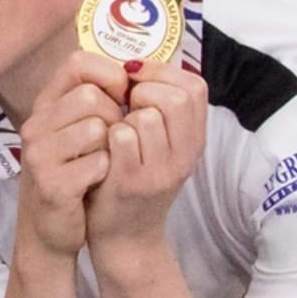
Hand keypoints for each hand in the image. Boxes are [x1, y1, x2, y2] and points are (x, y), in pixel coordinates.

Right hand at [13, 54, 129, 261]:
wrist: (50, 226)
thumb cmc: (71, 172)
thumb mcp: (73, 128)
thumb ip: (92, 99)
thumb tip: (130, 72)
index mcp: (44, 105)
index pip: (77, 63)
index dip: (110, 74)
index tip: (123, 96)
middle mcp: (36, 124)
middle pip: (91, 96)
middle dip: (115, 117)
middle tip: (113, 138)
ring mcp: (40, 154)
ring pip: (97, 128)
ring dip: (112, 146)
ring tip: (105, 160)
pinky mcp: (53, 184)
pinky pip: (98, 163)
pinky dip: (107, 171)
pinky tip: (99, 180)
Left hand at [85, 62, 206, 257]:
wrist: (124, 236)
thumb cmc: (133, 177)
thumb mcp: (160, 145)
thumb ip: (158, 108)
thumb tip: (137, 62)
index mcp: (193, 141)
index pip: (195, 87)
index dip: (162, 73)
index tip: (135, 80)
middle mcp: (185, 156)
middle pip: (175, 97)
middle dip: (143, 92)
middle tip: (125, 107)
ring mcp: (161, 171)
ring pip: (147, 115)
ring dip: (122, 115)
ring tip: (114, 130)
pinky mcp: (132, 182)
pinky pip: (121, 136)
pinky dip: (106, 132)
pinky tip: (102, 144)